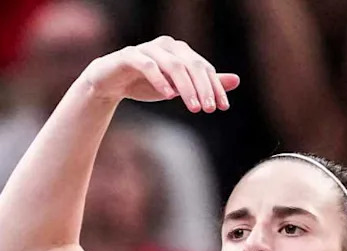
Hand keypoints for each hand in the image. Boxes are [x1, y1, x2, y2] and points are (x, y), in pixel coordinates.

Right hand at [82, 36, 239, 112]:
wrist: (110, 83)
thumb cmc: (147, 83)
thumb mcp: (179, 87)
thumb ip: (205, 84)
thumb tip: (236, 80)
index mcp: (180, 51)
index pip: (204, 68)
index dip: (215, 87)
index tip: (223, 107)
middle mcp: (166, 46)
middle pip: (192, 65)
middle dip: (203, 88)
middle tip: (209, 109)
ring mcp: (147, 49)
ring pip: (173, 65)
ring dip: (186, 87)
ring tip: (194, 107)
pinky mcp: (129, 56)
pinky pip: (147, 64)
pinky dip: (160, 79)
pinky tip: (168, 95)